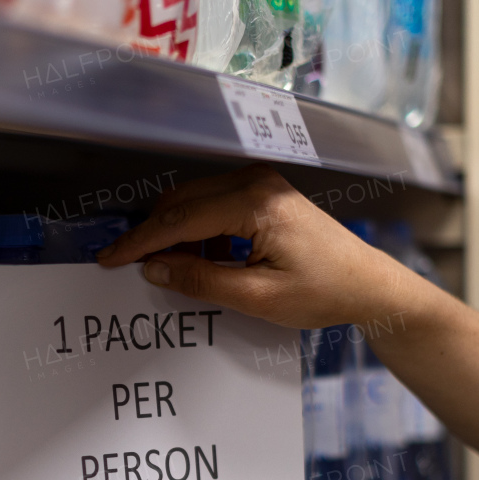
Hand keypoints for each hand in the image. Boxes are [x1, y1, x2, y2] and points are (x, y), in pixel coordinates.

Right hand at [95, 165, 408, 329]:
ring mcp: (261, 183)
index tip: (110, 258)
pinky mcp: (264, 193)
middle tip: (128, 266)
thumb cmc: (324, 292)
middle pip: (181, 202)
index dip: (140, 242)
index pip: (179, 220)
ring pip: (194, 201)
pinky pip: (214, 205)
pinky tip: (202, 261)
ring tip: (169, 271)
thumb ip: (202, 281)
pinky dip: (197, 231)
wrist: (368, 284)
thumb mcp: (257, 297)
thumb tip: (155, 269)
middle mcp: (256, 182)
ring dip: (175, 233)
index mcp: (255, 203)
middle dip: (152, 234)